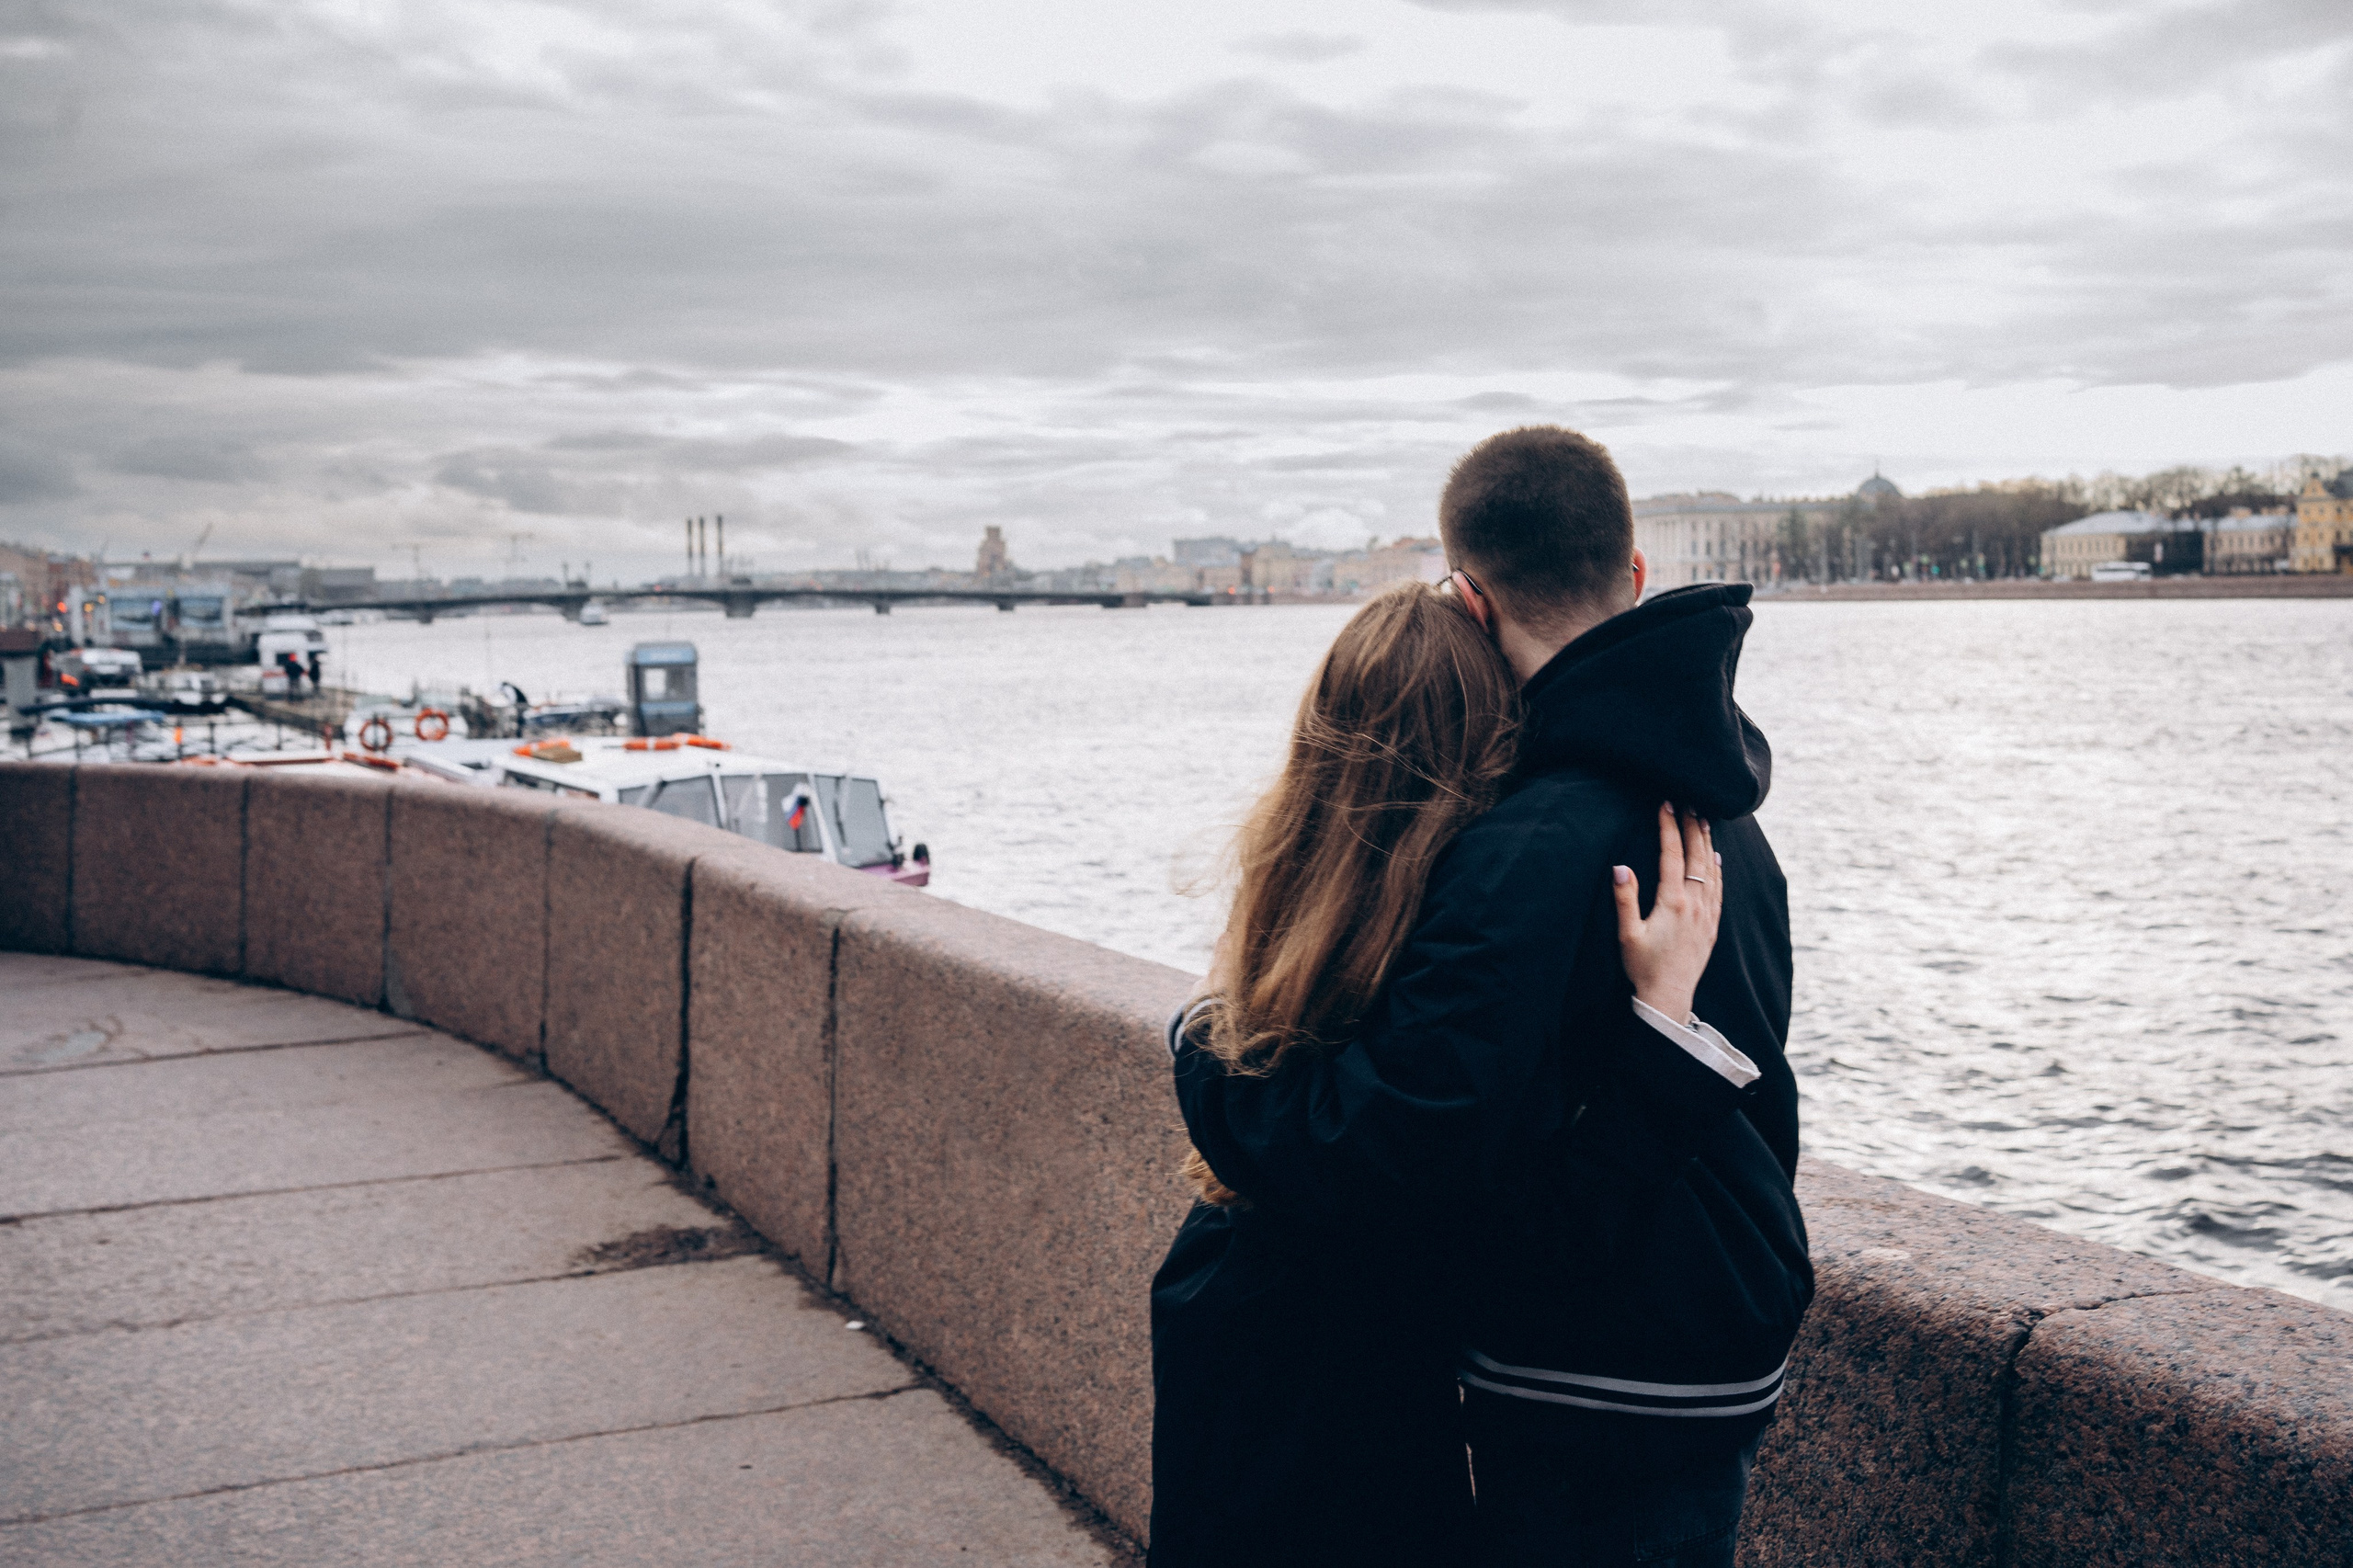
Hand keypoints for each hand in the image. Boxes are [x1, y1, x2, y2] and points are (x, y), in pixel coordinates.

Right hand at [1611, 803, 1722, 1021]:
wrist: (1669, 997)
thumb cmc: (1643, 966)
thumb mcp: (1627, 933)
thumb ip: (1625, 898)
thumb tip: (1620, 867)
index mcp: (1672, 902)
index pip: (1672, 854)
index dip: (1669, 827)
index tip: (1666, 805)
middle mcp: (1694, 904)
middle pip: (1696, 856)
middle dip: (1692, 827)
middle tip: (1689, 804)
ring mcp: (1706, 914)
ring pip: (1711, 869)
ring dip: (1707, 843)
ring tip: (1703, 821)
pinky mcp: (1711, 926)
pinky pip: (1719, 889)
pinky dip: (1717, 869)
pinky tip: (1716, 858)